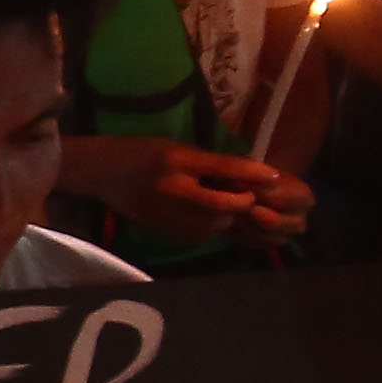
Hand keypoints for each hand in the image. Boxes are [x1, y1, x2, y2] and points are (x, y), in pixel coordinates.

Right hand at [122, 140, 312, 244]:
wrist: (106, 175)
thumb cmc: (144, 153)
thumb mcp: (177, 148)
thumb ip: (208, 163)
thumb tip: (246, 172)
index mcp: (177, 161)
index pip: (223, 168)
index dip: (252, 174)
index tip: (275, 176)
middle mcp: (174, 190)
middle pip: (223, 206)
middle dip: (242, 204)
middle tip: (250, 196)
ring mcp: (169, 215)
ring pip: (215, 225)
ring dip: (229, 217)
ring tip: (230, 205)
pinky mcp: (166, 231)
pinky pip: (201, 234)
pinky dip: (213, 226)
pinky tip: (210, 215)